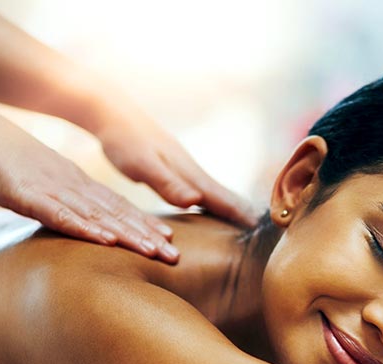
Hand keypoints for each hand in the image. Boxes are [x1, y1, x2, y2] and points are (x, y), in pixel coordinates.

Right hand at [0, 107, 179, 261]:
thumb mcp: (34, 181)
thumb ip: (55, 199)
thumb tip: (70, 219)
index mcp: (73, 182)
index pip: (115, 206)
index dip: (142, 224)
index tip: (168, 241)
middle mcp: (70, 186)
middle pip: (115, 214)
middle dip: (146, 236)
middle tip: (174, 256)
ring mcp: (51, 190)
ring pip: (97, 216)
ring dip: (126, 236)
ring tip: (153, 252)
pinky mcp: (27, 195)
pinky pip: (60, 214)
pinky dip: (84, 228)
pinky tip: (106, 241)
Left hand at [92, 105, 257, 226]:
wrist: (112, 112)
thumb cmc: (124, 140)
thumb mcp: (143, 165)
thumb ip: (168, 184)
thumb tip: (195, 202)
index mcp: (188, 174)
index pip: (222, 198)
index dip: (242, 215)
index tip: (265, 231)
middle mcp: (191, 171)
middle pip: (224, 196)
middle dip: (244, 213)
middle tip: (270, 231)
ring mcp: (183, 169)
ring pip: (213, 192)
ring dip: (231, 208)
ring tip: (246, 224)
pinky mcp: (173, 168)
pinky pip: (200, 189)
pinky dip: (212, 200)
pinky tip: (208, 206)